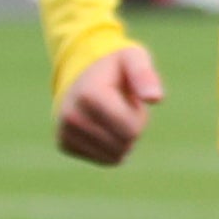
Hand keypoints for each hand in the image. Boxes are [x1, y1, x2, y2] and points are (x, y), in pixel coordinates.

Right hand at [54, 41, 163, 167]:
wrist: (79, 73)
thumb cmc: (114, 67)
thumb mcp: (133, 58)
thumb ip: (145, 74)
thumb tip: (155, 98)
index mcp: (89, 95)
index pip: (131, 130)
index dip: (139, 116)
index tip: (128, 99)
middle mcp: (72, 116)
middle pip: (125, 144)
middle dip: (132, 129)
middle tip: (120, 107)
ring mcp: (65, 132)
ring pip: (115, 156)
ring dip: (122, 139)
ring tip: (111, 116)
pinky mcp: (64, 144)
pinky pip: (103, 160)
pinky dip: (111, 147)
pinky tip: (102, 126)